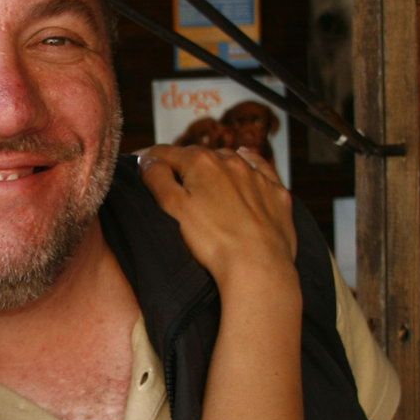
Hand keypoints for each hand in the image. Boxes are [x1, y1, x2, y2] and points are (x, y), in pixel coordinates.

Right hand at [138, 145, 297, 289]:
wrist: (258, 267)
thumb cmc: (213, 241)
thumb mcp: (173, 209)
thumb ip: (157, 178)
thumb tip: (148, 160)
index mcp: (201, 162)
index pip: (166, 152)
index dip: (150, 160)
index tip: (144, 168)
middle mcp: (230, 161)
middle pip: (198, 156)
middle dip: (184, 167)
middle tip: (175, 186)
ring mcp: (256, 175)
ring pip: (229, 161)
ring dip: (215, 168)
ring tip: (207, 186)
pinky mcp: (276, 192)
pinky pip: (260, 170)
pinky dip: (250, 167)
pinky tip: (245, 170)